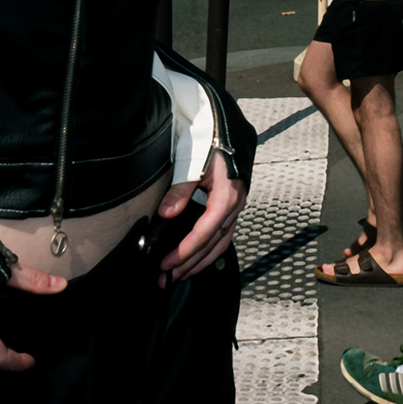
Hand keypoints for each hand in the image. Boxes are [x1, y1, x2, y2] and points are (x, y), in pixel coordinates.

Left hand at [156, 151, 247, 286]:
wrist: (224, 125)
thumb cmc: (210, 140)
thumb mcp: (193, 162)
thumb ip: (181, 189)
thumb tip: (167, 213)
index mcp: (226, 196)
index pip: (205, 233)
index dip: (185, 251)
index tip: (167, 264)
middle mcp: (235, 205)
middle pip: (214, 244)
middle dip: (191, 264)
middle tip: (169, 278)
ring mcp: (236, 206)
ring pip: (221, 242)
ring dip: (201, 261)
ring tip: (182, 274)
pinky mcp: (232, 204)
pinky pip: (223, 234)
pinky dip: (210, 249)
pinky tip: (199, 257)